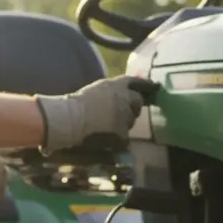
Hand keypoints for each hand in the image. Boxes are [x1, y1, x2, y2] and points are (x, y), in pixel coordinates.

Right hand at [34, 76, 155, 152]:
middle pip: (138, 102)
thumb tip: (123, 94)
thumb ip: (112, 90)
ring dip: (123, 123)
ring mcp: (125, 116)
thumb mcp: (96, 90)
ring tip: (105, 126)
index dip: (145, 85)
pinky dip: (117, 140)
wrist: (68, 120)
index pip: (136, 82)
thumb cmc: (74, 105)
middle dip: (133, 107)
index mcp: (116, 85)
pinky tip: (105, 138)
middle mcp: (125, 98)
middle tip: (120, 114)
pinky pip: (124, 137)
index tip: (154, 87)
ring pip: (130, 121)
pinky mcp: (122, 133)